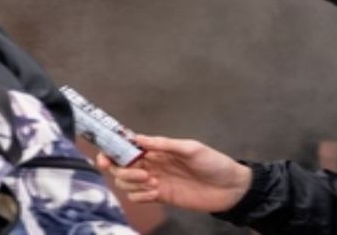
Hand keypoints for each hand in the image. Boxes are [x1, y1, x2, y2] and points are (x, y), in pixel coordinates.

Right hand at [97, 135, 251, 212]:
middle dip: (121, 169)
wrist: (230, 189)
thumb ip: (164, 144)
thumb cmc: (213, 163)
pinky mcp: (161, 197)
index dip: (113, 149)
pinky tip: (154, 194)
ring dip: (133, 183)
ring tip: (153, 182)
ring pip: (127, 182)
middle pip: (121, 166)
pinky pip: (139, 197)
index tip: (105, 153)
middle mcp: (152, 163)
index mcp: (156, 149)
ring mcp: (155, 181)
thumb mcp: (190, 149)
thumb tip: (138, 138)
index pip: (127, 147)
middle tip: (141, 173)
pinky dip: (140, 196)